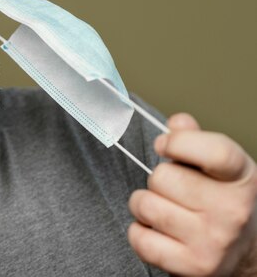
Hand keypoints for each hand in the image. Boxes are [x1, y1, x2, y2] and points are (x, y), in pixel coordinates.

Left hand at [128, 113, 256, 275]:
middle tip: (171, 189)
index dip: (178, 142)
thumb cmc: (226, 202)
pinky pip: (140, 238)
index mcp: (241, 178)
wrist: (248, 254)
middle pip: (162, 177)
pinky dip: (139, 232)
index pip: (213, 151)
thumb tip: (177, 122)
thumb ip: (196, 141)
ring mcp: (213, 241)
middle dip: (158, 179)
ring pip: (145, 204)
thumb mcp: (222, 168)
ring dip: (144, 204)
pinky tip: (157, 230)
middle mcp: (232, 211)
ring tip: (163, 208)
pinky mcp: (192, 266)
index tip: (163, 144)